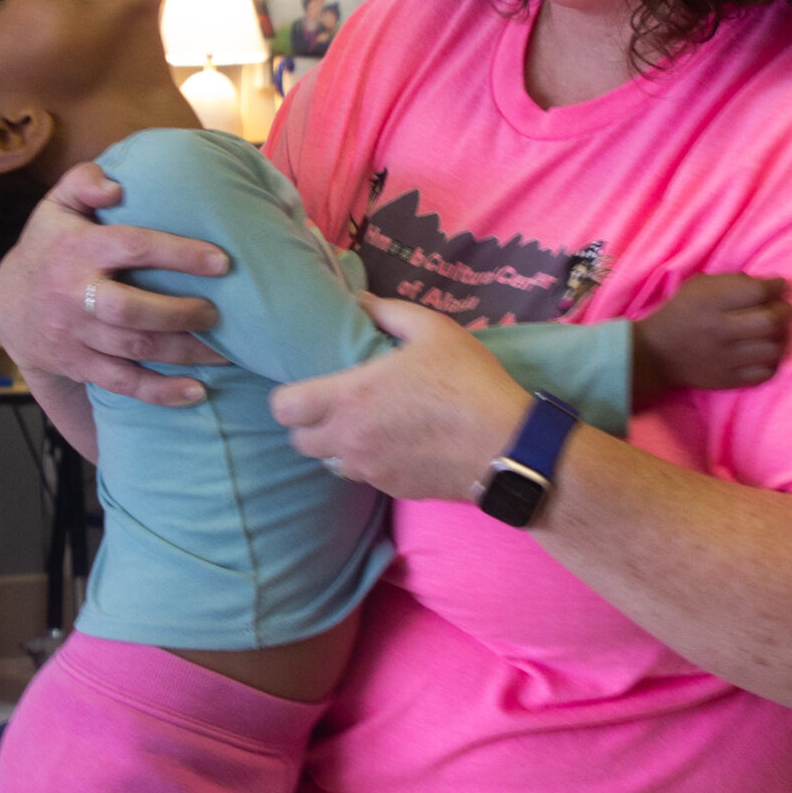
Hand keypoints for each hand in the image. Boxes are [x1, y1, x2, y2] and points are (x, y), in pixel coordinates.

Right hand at [0, 162, 229, 406]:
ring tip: (225, 351)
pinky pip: (122, 384)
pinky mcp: (81, 365)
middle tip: (219, 313)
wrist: (11, 307)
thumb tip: (115, 186)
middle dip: (180, 313)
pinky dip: (160, 392)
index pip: (132, 247)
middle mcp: (76, 295)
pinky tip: (196, 392)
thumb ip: (83, 181)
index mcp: (79, 250)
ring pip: (134, 349)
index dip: (178, 254)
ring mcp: (78, 335)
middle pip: (132, 310)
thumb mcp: (56, 205)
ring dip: (183, 353)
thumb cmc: (51, 246)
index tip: (221, 261)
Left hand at [270, 295, 529, 501]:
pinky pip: (366, 478)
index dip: (288, 398)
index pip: (285, 409)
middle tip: (336, 405)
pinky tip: (399, 444)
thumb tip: (361, 301)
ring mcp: (371, 471)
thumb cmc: (468, 382)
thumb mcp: (433, 330)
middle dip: (310, 425)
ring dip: (339, 446)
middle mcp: (350, 440)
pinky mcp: (393, 491)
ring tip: (368, 425)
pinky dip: (372, 462)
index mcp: (350, 398)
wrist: (506, 446)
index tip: (307, 387)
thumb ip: (388, 312)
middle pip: (299, 442)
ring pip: (331, 463)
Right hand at [632, 274, 790, 401]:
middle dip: (785, 311)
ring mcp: (726, 358)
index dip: (777, 286)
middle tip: (784, 309)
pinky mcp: (728, 380)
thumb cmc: (680, 313)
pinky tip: (766, 352)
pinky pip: (765, 373)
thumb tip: (765, 284)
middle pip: (771, 320)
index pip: (758, 292)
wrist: (657, 353)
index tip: (780, 285)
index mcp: (711, 303)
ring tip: (777, 331)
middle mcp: (720, 330)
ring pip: (773, 348)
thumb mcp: (697, 287)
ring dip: (782, 337)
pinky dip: (772, 361)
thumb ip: (730, 282)